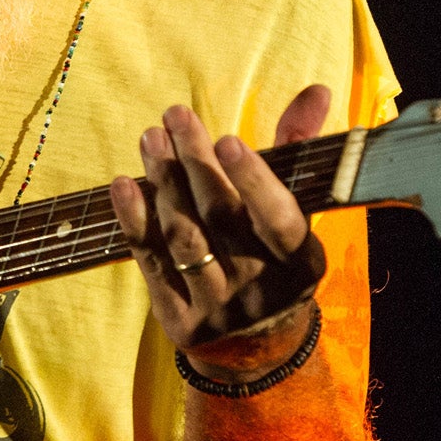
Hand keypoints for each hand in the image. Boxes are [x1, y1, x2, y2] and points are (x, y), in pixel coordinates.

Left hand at [110, 86, 331, 376]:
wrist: (256, 350)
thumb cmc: (276, 259)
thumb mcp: (295, 214)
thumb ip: (298, 151)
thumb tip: (317, 90)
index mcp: (300, 262)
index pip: (279, 220)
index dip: (255, 181)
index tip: (228, 139)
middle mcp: (261, 289)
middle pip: (222, 218)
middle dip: (196, 162)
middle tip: (175, 115)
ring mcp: (218, 309)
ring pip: (185, 238)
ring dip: (163, 183)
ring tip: (150, 138)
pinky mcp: (180, 321)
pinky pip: (153, 264)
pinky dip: (136, 223)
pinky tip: (123, 185)